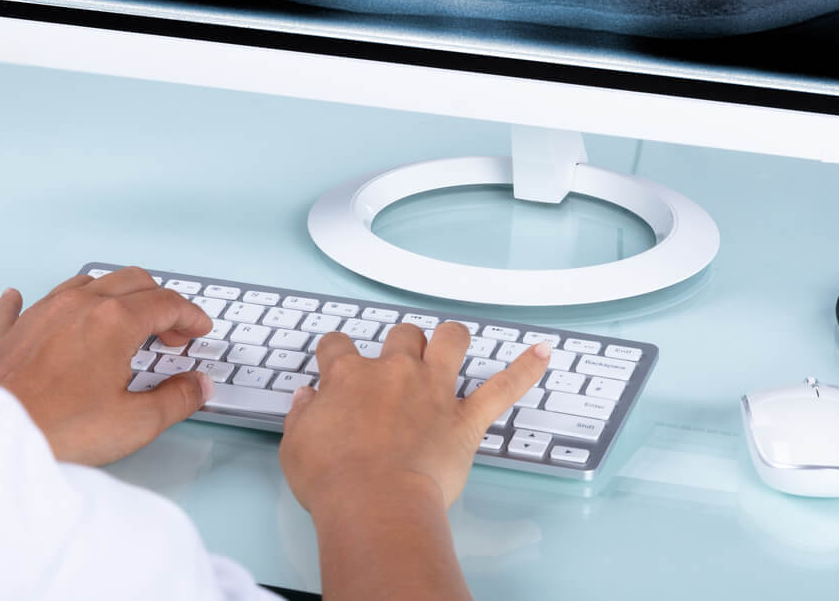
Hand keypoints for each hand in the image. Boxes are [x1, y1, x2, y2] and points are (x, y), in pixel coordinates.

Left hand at [0, 266, 212, 464]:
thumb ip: (176, 399)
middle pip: (131, 282)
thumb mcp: (136, 424)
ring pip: (84, 284)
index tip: (199, 329)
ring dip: (112, 295)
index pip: (166, 303)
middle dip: (160, 302)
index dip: (190, 315)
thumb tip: (197, 385)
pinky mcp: (7, 335)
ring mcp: (39, 315)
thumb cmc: (58, 432)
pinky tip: (19, 297)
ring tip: (123, 318)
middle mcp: (78, 306)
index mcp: (113, 321)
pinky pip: (16, 306)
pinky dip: (25, 301)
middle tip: (172, 331)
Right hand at [280, 321, 550, 514]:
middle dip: (400, 343)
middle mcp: (393, 373)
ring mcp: (433, 391)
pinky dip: (525, 369)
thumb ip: (302, 416)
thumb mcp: (296, 446)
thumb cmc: (335, 480)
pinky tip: (542, 354)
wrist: (374, 501)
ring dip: (451, 338)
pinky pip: (502, 387)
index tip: (335, 359)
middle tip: (398, 359)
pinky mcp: (464, 418)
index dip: (336, 351)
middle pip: (401, 336)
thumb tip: (305, 399)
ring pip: (448, 342)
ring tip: (453, 340)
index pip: (338, 346)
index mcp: (348, 377)